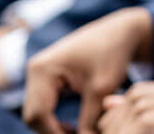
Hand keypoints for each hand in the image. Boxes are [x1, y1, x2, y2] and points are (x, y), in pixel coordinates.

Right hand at [23, 7, 153, 133]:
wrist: (120, 31)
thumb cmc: (113, 54)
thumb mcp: (103, 88)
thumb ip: (90, 118)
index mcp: (43, 70)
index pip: (38, 114)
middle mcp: (35, 70)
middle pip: (33, 115)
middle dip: (53, 132)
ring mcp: (39, 73)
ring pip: (37, 112)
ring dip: (53, 127)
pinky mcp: (47, 77)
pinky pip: (44, 105)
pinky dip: (55, 119)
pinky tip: (74, 126)